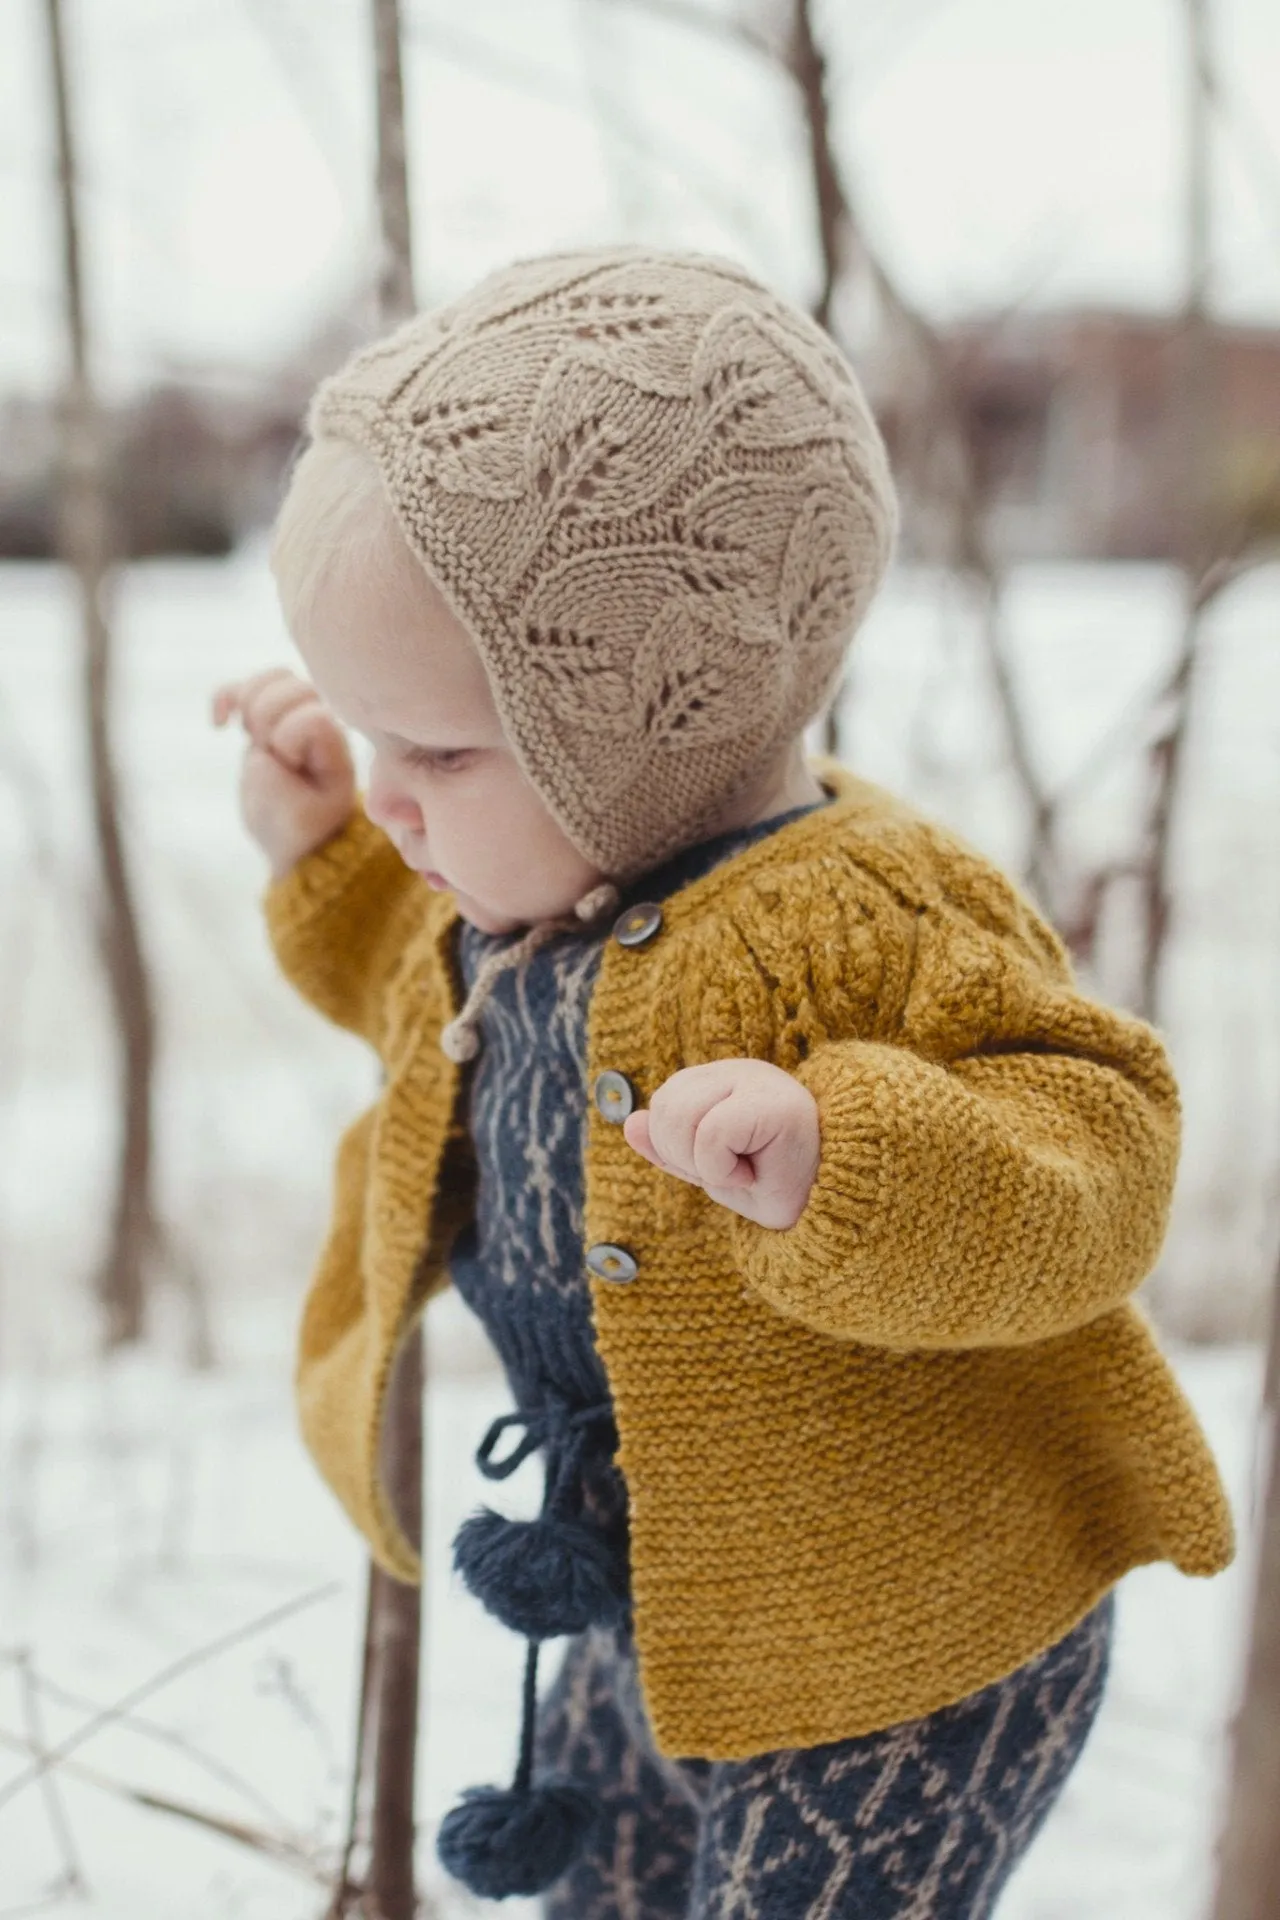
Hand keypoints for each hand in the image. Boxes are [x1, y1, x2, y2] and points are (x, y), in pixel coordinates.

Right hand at [212, 669, 356, 878]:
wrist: (290, 835)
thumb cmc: (299, 829)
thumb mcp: (296, 819)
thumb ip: (279, 785)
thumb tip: (259, 753)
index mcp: (336, 746)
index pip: (314, 716)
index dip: (289, 739)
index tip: (288, 767)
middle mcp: (322, 723)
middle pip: (293, 686)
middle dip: (267, 719)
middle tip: (268, 753)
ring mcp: (295, 716)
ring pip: (272, 678)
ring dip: (249, 705)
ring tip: (250, 739)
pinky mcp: (268, 718)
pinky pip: (247, 685)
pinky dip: (226, 697)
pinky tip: (218, 723)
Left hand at [623, 1059, 819, 1229]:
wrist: (829, 1210)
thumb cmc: (773, 1185)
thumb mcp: (708, 1168)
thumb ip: (670, 1146)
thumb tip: (630, 1124)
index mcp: (723, 1078)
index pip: (665, 1100)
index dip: (675, 1145)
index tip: (719, 1165)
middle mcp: (740, 1070)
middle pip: (665, 1106)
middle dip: (682, 1155)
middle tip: (727, 1171)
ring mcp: (760, 1082)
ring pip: (681, 1116)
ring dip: (702, 1164)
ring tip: (740, 1171)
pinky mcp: (776, 1104)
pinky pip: (710, 1134)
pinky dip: (720, 1169)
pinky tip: (753, 1175)